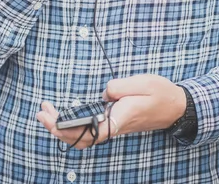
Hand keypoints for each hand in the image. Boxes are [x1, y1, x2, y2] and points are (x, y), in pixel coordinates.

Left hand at [36, 75, 185, 149]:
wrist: (176, 107)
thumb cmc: (160, 93)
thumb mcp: (142, 82)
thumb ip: (119, 87)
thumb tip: (103, 94)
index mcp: (121, 117)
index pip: (91, 131)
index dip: (70, 129)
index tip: (53, 121)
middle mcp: (115, 125)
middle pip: (83, 136)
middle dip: (59, 128)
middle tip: (41, 113)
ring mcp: (114, 125)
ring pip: (85, 133)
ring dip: (64, 125)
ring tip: (47, 111)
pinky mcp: (115, 121)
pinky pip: (90, 127)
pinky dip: (74, 122)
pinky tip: (65, 113)